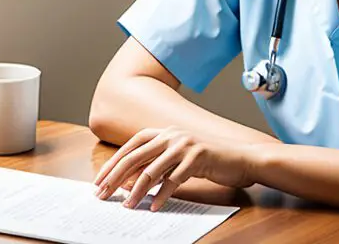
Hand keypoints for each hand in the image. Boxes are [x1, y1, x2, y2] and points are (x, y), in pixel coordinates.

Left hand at [93, 127, 255, 210]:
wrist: (239, 158)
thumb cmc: (206, 160)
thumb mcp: (177, 157)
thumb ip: (156, 163)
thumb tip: (126, 181)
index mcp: (164, 132)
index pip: (131, 146)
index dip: (113, 163)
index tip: (99, 181)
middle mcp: (171, 134)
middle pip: (135, 157)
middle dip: (115, 177)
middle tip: (102, 195)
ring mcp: (184, 145)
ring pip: (151, 170)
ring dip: (136, 191)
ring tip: (127, 206)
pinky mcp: (197, 157)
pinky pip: (173, 180)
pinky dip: (161, 196)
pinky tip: (154, 207)